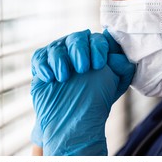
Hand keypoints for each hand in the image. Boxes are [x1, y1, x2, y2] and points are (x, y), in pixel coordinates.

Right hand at [30, 32, 134, 154]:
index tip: (99, 64)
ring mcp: (58, 56)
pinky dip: (44, 65)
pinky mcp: (42, 65)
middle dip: (79, 51)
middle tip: (82, 68)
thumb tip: (117, 55)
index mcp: (95, 50)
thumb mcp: (115, 84)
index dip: (98, 48)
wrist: (72, 122)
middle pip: (76, 38)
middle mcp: (76, 49)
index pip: (96, 39)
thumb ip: (121, 66)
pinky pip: (39, 57)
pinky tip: (50, 78)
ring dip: (60, 60)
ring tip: (64, 77)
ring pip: (57, 47)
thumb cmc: (95, 102)